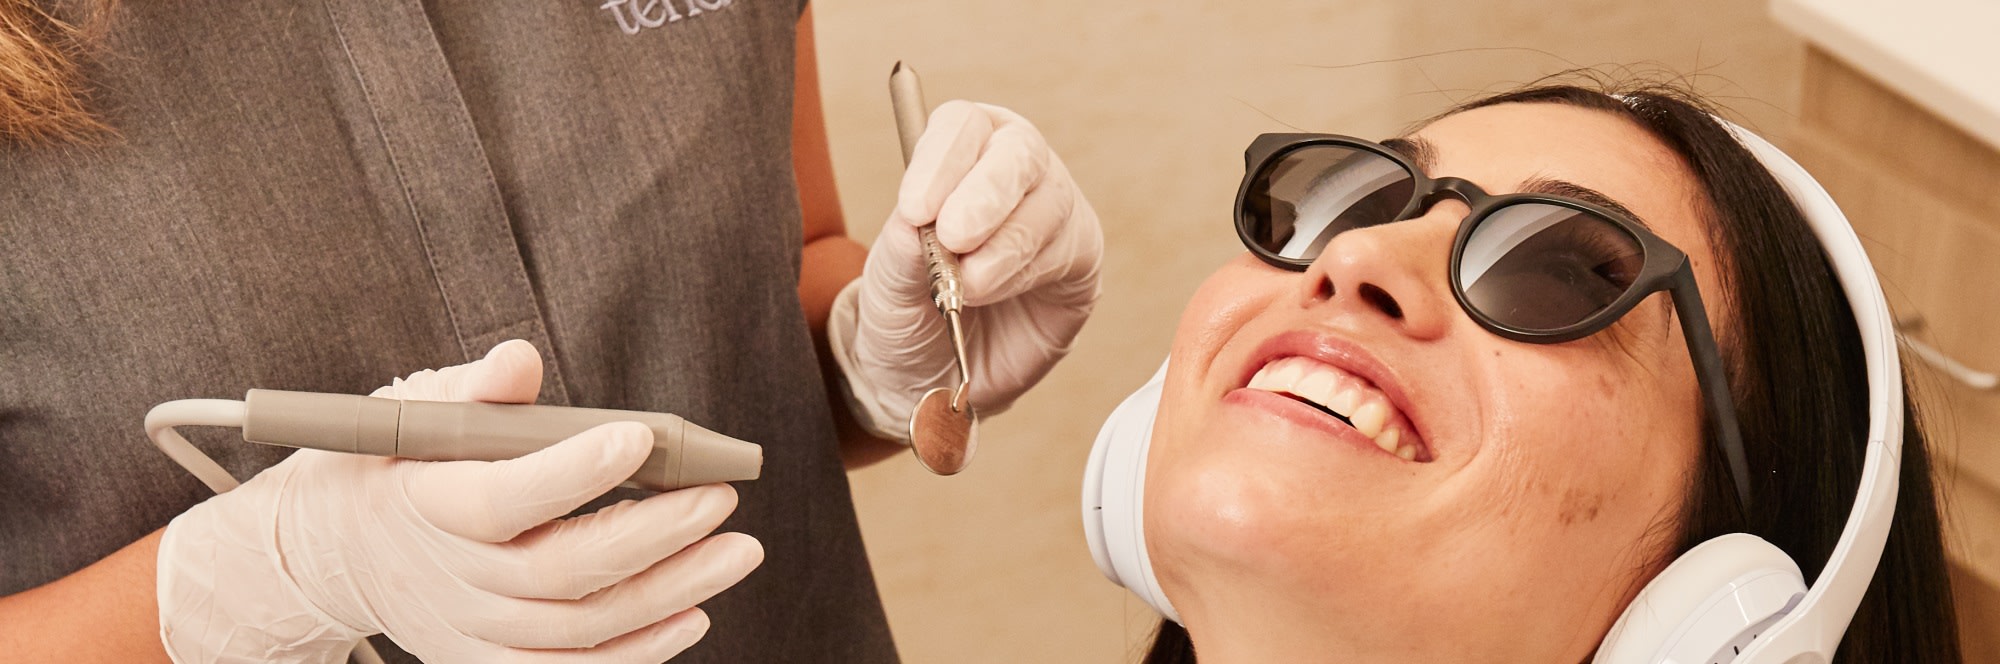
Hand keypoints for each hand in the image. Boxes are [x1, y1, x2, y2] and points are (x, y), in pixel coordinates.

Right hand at [157, 340, 762, 662]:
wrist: (332, 553)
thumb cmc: (395, 463)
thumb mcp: (414, 413)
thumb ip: (474, 389)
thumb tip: (520, 358)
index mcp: (430, 504)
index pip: (505, 497)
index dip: (573, 472)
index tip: (640, 438)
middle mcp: (453, 578)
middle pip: (561, 571)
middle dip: (653, 537)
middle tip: (721, 499)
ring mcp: (473, 629)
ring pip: (580, 627)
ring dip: (668, 593)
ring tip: (736, 552)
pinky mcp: (489, 660)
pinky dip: (636, 654)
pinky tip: (693, 615)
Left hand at [833, 101, 1102, 438]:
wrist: (930, 375)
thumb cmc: (907, 311)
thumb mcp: (886, 286)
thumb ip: (901, 252)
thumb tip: (919, 224)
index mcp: (960, 151)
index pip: (962, 125)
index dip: (942, 160)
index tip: (916, 210)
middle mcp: (1012, 168)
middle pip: (1018, 151)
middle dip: (986, 193)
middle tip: (953, 237)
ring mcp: (1052, 209)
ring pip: (1047, 206)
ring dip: (1003, 249)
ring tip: (964, 288)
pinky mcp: (1080, 256)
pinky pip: (1069, 252)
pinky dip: (1026, 275)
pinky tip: (992, 293)